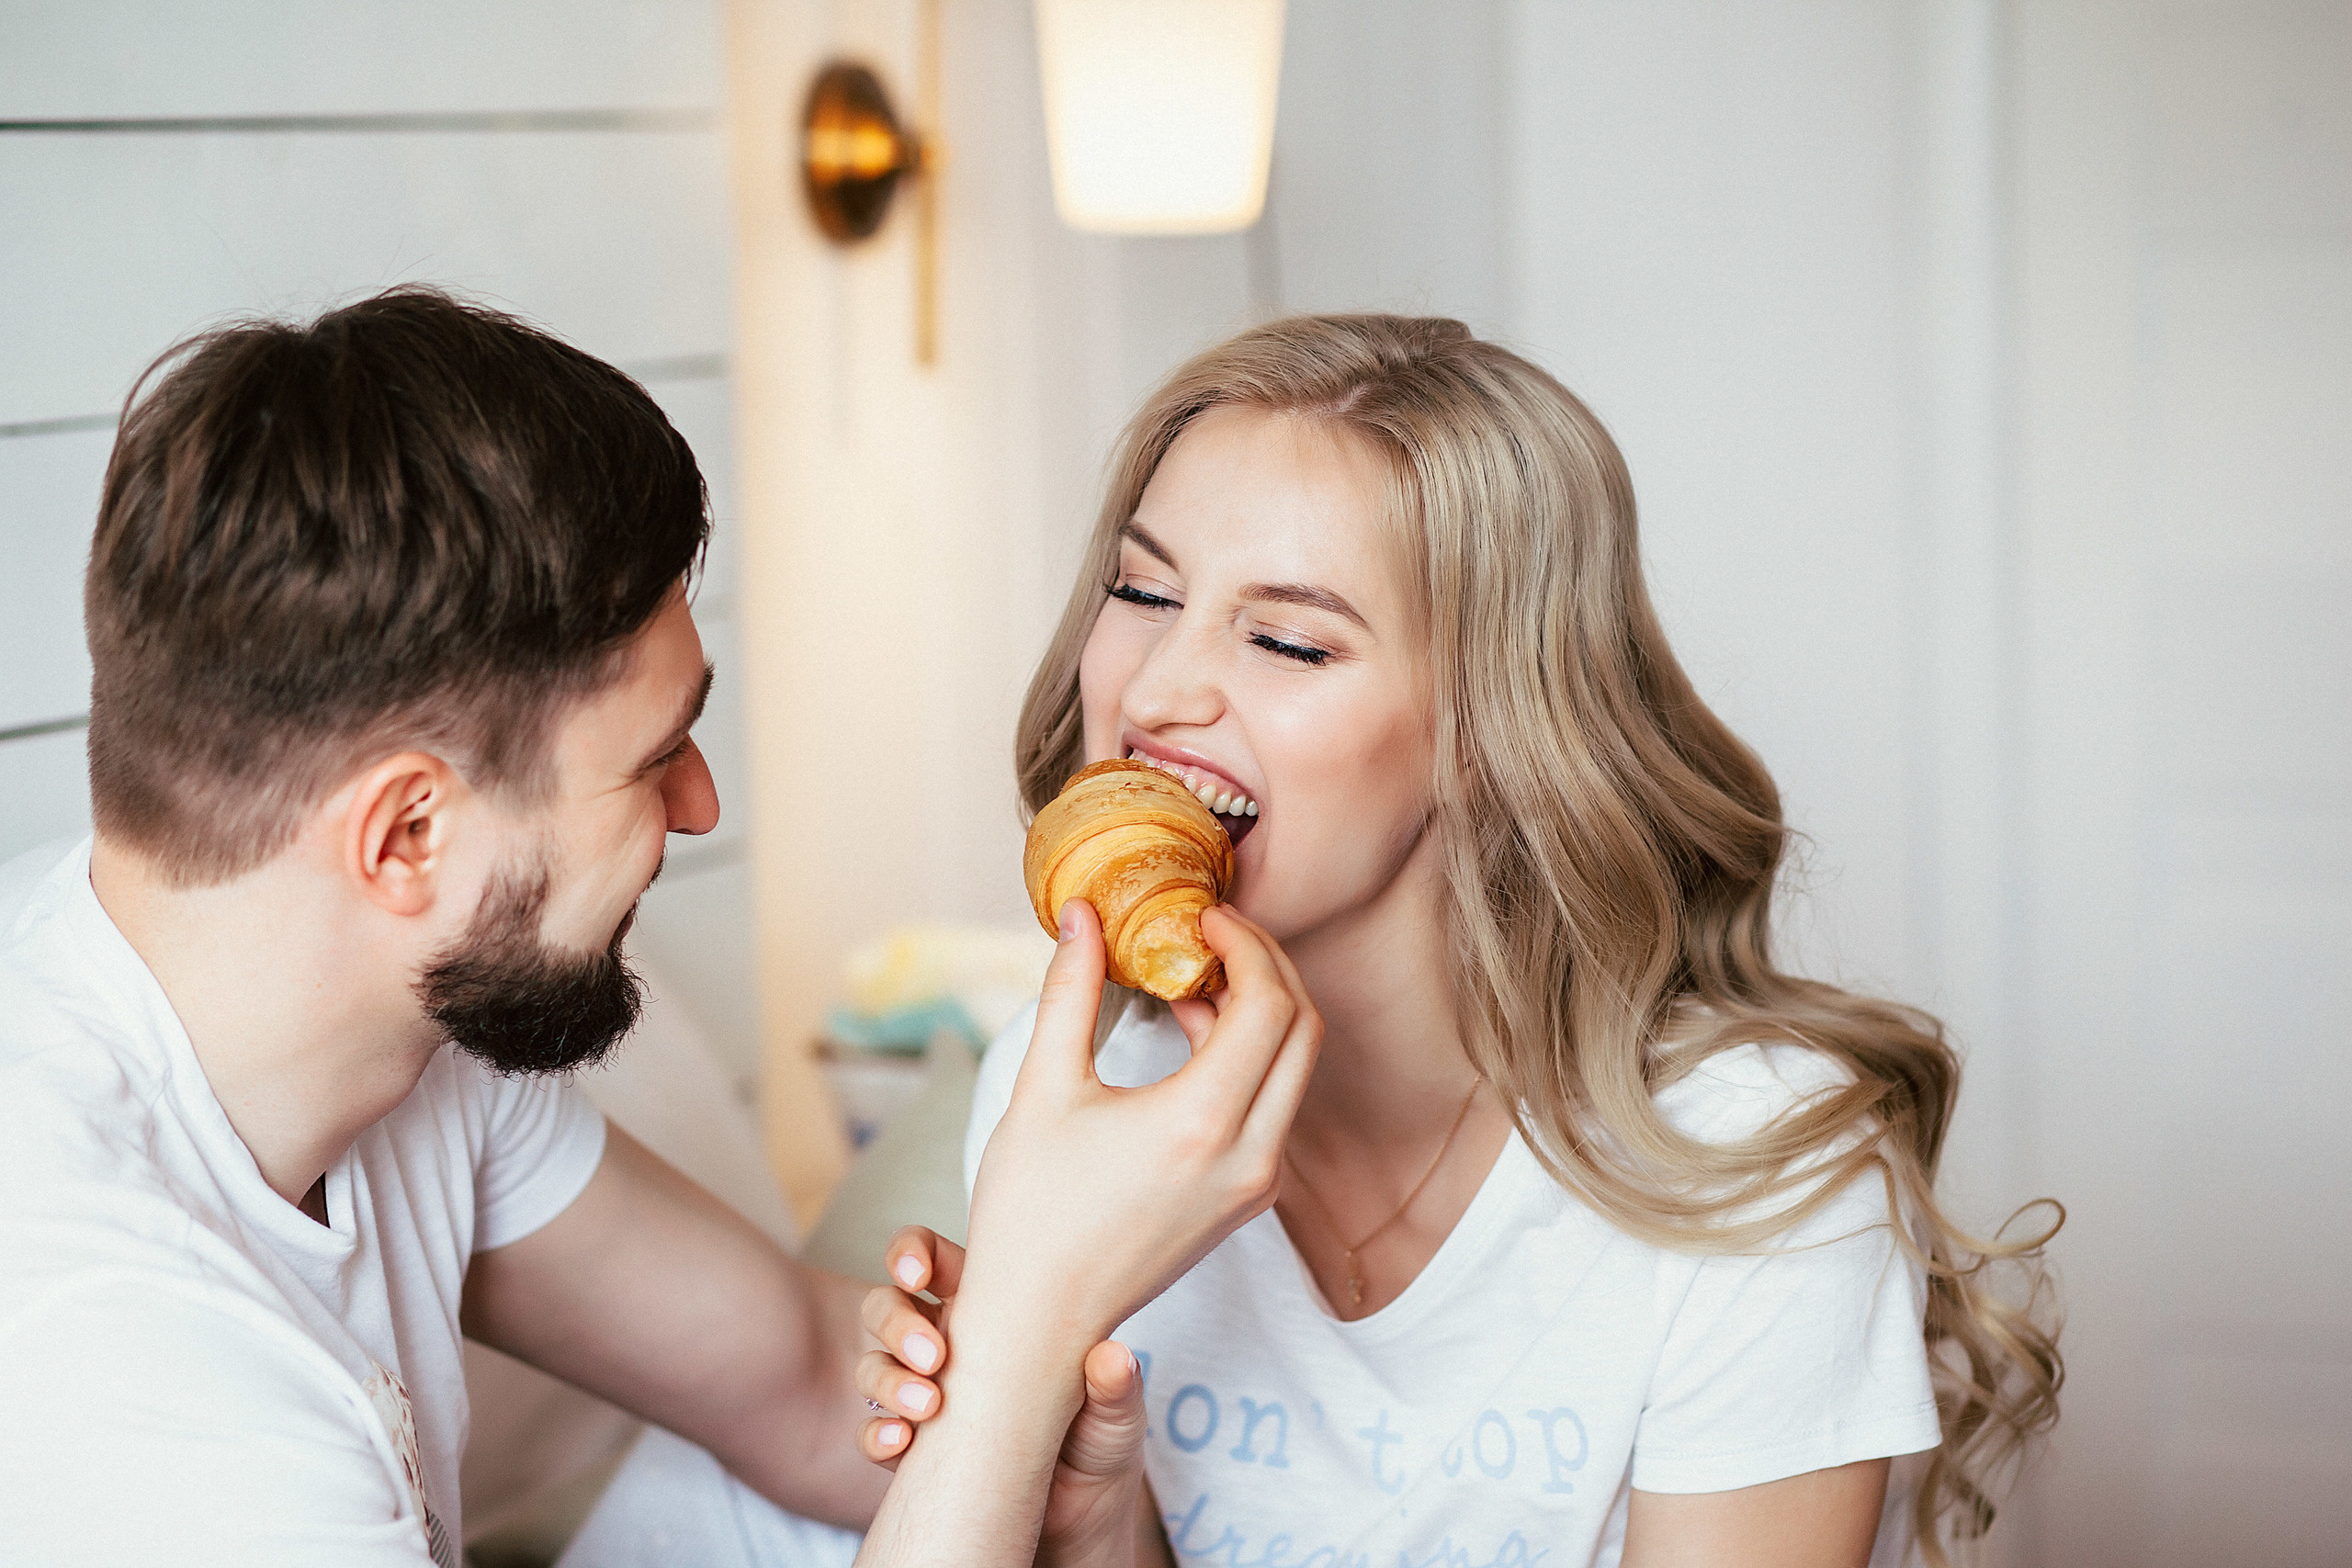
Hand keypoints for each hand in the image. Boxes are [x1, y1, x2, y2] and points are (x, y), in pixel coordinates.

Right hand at [859, 1229, 1147, 1560]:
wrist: (1083, 1513)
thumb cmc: (1100, 1437)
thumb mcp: (1116, 1411)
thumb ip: (1115, 1386)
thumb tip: (1114, 1357)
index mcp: (992, 1309)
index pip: (933, 1261)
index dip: (912, 1254)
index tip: (918, 1275)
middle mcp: (949, 1344)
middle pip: (888, 1306)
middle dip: (897, 1322)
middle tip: (935, 1354)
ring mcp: (925, 1394)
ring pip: (874, 1366)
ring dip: (888, 1379)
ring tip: (929, 1404)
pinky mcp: (914, 1450)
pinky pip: (872, 1433)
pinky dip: (877, 1434)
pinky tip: (901, 1442)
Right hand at [954, 899, 1319, 1363]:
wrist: (1040, 1320)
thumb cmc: (1030, 1211)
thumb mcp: (1042, 1087)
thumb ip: (1069, 990)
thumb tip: (1081, 912)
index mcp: (1202, 1124)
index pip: (1269, 1003)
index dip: (1245, 942)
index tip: (1204, 916)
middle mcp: (1249, 1158)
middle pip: (1303, 1029)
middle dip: (1266, 966)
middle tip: (1213, 934)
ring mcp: (1257, 1185)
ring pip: (1296, 1068)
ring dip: (1260, 1011)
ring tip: (1190, 981)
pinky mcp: (1249, 1200)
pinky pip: (1276, 1105)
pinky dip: (1251, 1057)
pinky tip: (1192, 1037)